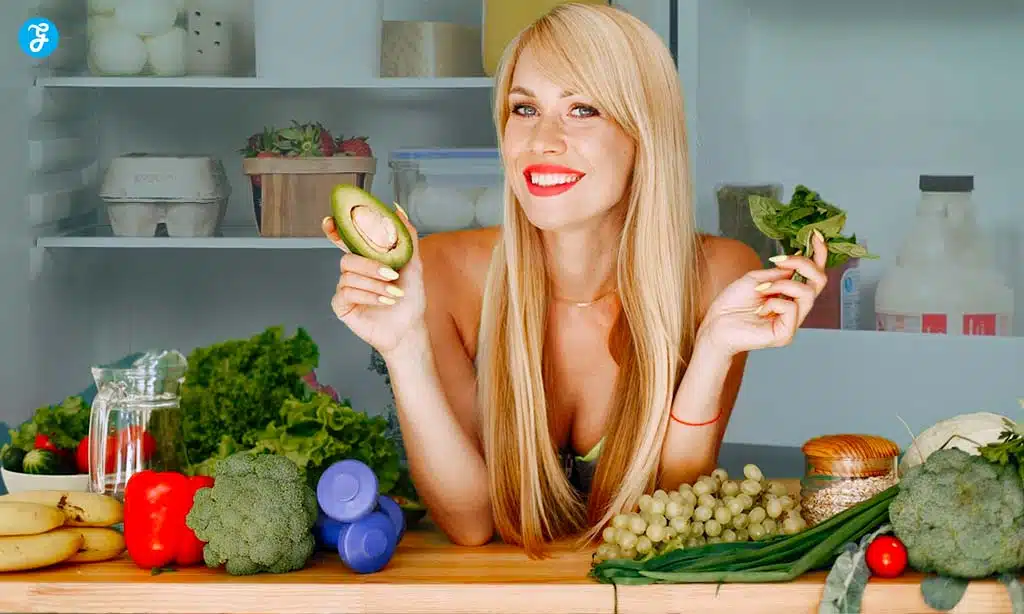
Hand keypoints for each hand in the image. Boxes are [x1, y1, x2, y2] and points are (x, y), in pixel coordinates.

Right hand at [324, 207, 426, 355]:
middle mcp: (352, 273)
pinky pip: (345, 293)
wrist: (409, 328)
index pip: (344, 241)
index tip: (330, 221)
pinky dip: (368, 295)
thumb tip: (399, 210)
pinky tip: (383, 301)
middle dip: (370, 266)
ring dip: (375, 284)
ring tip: (394, 293)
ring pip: (348, 277)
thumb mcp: (413, 263)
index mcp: (366, 259)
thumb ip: (406, 236)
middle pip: (347, 259)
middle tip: (392, 274)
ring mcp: (345, 289)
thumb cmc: (410, 298)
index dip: (334, 231)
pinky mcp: (341, 306)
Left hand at [699, 231, 828, 355]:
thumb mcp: (755, 279)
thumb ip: (779, 272)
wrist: (715, 325)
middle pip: (819, 282)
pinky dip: (774, 302)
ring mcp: (792, 322)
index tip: (815, 234)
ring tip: (761, 289)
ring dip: (782, 284)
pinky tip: (758, 309)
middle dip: (804, 265)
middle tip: (782, 260)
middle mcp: (795, 308)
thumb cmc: (731, 304)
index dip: (819, 254)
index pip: (813, 274)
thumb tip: (800, 260)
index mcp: (789, 294)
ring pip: (807, 294)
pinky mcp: (785, 334)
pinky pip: (791, 309)